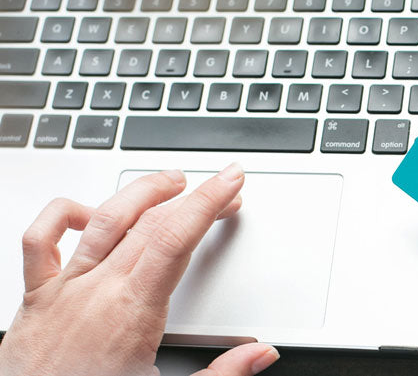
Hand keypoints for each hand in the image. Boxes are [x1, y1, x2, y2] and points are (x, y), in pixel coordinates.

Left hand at [0, 164, 279, 375]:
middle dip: (195, 198)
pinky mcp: (36, 298)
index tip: (229, 182)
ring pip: (105, 219)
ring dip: (143, 192)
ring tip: (171, 181)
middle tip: (221, 191)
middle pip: (153, 223)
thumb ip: (222, 374)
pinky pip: (39, 241)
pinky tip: (88, 211)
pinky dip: (62, 215)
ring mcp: (65, 290)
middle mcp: (98, 292)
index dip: (208, 202)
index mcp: (134, 314)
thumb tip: (261, 354)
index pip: (177, 238)